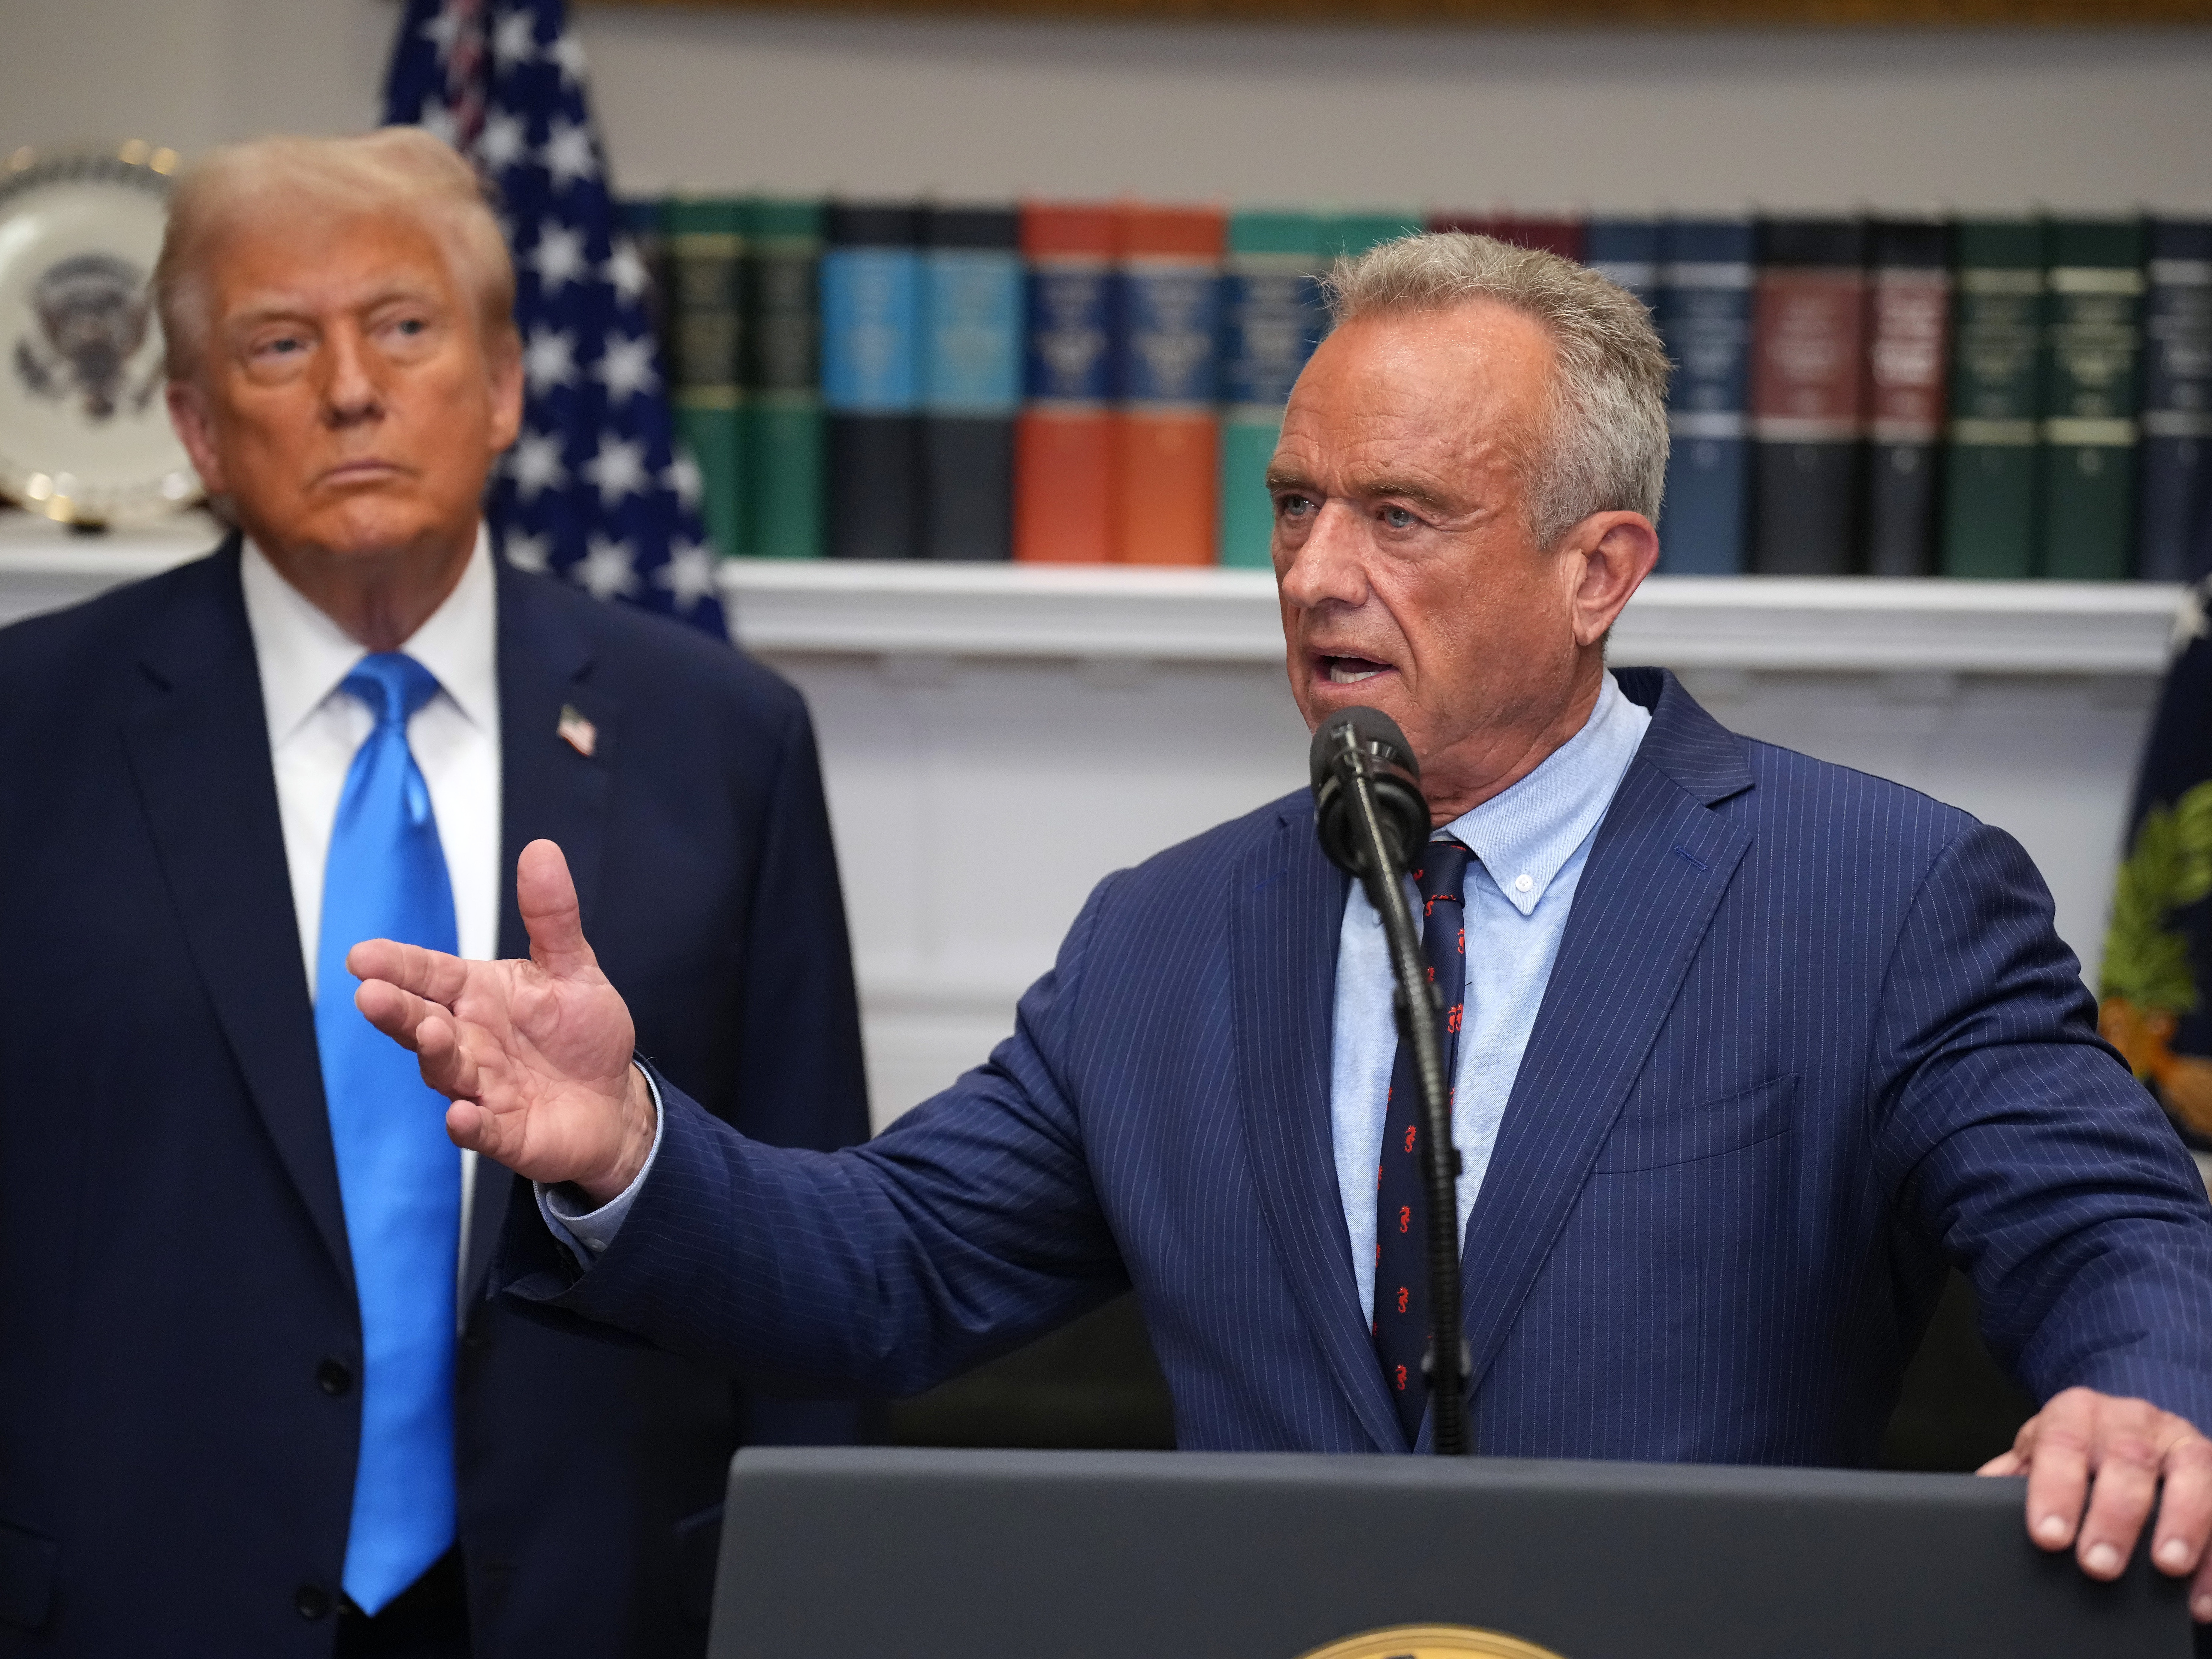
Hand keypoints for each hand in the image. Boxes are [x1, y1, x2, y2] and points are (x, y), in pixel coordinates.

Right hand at [347, 838, 656, 1203]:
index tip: (362, 955)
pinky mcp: (504, 1133)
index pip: (428, 975)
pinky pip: (480, 1130)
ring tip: (430, 1033)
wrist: (613, 1102)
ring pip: (446, 1070)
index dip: (397, 965)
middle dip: (397, 1010)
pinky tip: (460, 1115)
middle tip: (370, 995)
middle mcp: (468, 1040)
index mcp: (477, 996)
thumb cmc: (582, 1033)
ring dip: (435, 1055)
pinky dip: (468, 1124)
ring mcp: (481, 1088)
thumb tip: (542, 848)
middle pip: (422, 1022)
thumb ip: (552, 917)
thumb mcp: (574, 968)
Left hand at [1980, 1385, 2211, 1617]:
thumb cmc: (2075, 1446)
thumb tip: (1965, 1506)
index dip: (2055, 1489)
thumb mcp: (2038, 1451)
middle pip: (2126, 1461)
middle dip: (2114, 1515)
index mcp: (2076, 1412)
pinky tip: (2203, 1596)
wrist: (2126, 1422)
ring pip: (2190, 1474)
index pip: (2061, 1444)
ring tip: (2166, 1567)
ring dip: (2181, 1524)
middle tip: (2098, 1564)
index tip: (2048, 1535)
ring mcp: (2181, 1442)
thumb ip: (2010, 1474)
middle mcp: (2132, 1420)